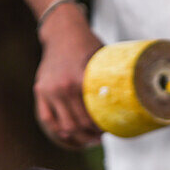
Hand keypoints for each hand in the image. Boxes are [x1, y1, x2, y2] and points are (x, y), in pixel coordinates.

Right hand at [35, 6, 104, 148]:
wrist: (62, 31)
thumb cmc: (87, 44)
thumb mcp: (103, 59)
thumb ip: (109, 81)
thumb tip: (130, 102)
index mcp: (79, 80)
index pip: (91, 116)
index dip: (101, 128)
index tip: (110, 130)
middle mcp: (62, 87)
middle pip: (78, 125)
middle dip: (90, 135)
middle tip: (100, 137)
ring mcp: (48, 90)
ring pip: (63, 126)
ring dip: (76, 137)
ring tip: (87, 139)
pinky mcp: (40, 91)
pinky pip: (47, 119)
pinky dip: (58, 130)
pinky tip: (68, 135)